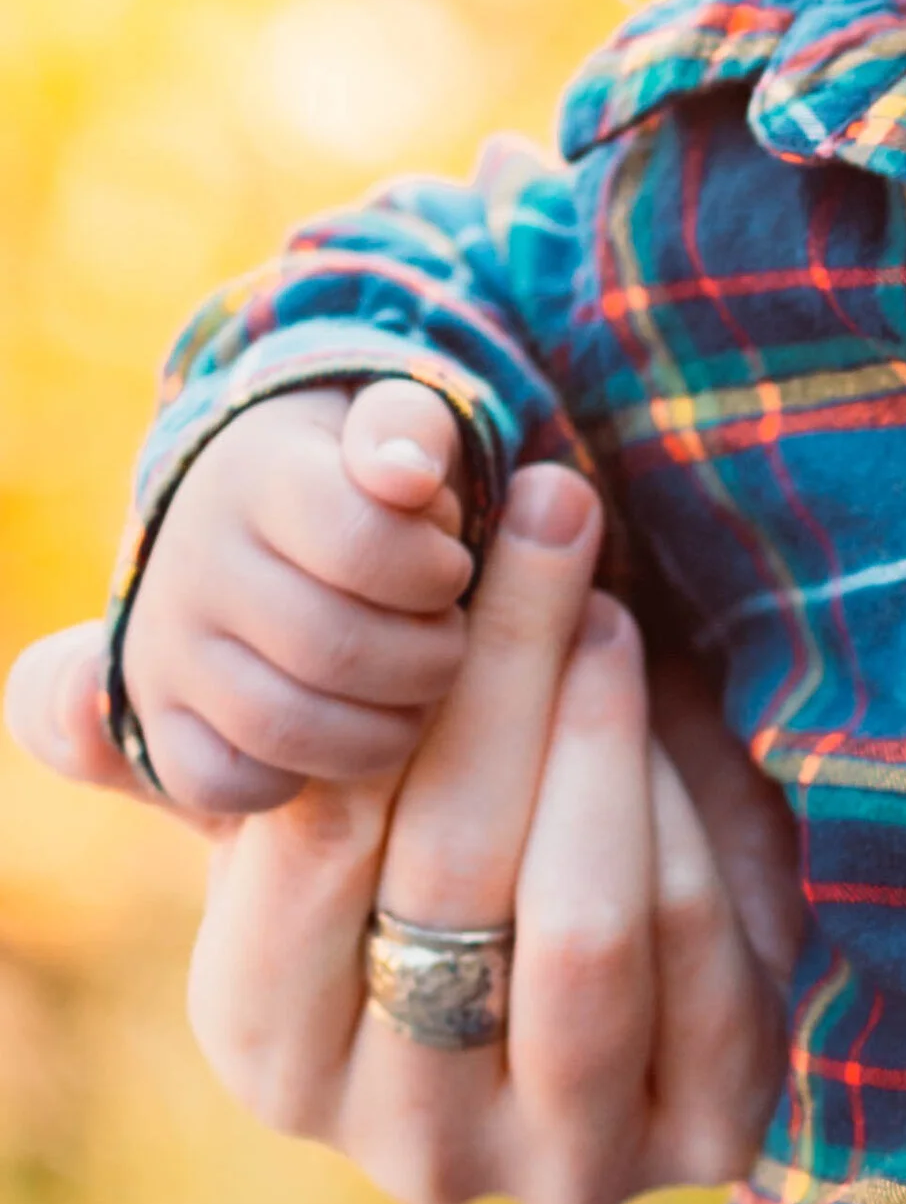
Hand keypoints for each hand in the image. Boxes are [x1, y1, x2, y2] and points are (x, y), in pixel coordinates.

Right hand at [8, 471, 794, 1203]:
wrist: (654, 932)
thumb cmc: (456, 843)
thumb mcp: (332, 803)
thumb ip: (209, 754)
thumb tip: (50, 695)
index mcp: (274, 1058)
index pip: (309, 859)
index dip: (372, 682)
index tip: (436, 546)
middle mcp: (405, 1145)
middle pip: (452, 878)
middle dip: (502, 668)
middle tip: (549, 516)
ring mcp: (561, 1163)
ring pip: (579, 927)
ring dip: (598, 737)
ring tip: (608, 607)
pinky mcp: (707, 1141)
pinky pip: (697, 960)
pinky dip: (687, 820)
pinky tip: (678, 719)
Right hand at [120, 380, 478, 814]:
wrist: (260, 516)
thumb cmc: (357, 475)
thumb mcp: (391, 422)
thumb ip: (409, 425)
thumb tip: (404, 474)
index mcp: (255, 475)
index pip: (365, 542)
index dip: (437, 572)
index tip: (450, 569)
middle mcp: (191, 562)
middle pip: (335, 648)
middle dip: (428, 657)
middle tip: (447, 641)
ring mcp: (164, 646)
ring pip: (283, 725)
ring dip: (384, 727)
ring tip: (414, 692)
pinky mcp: (156, 718)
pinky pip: (218, 781)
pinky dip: (297, 778)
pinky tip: (345, 731)